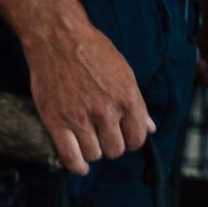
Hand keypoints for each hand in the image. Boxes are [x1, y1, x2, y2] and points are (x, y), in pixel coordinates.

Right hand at [21, 16, 153, 174]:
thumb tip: (150, 127)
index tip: (124, 139)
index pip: (137, 138)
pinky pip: (70, 156)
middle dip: (112, 147)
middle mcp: (106, 112)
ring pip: (94, 154)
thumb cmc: (93, 51)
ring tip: (89, 144)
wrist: (59, 40)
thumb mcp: (124, 73)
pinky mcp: (57, 122)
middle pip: (115, 150)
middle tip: (104, 139)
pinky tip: (80, 167)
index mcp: (128, 98)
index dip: (132, 142)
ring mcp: (81, 118)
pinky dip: (77, 166)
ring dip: (93, 153)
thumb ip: (137, 103)